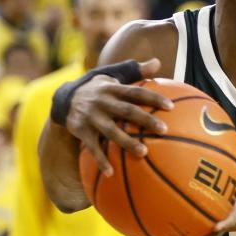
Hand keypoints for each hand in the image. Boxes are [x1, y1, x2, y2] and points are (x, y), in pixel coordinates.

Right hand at [67, 59, 172, 175]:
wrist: (64, 98)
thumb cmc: (100, 89)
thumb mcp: (114, 76)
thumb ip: (135, 71)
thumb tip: (158, 62)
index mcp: (113, 89)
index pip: (136, 92)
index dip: (153, 98)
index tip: (171, 107)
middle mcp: (102, 101)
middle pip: (126, 111)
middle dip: (145, 120)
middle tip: (164, 129)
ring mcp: (90, 117)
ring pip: (110, 131)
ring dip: (127, 142)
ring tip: (144, 152)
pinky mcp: (80, 130)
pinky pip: (92, 148)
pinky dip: (100, 160)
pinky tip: (111, 173)